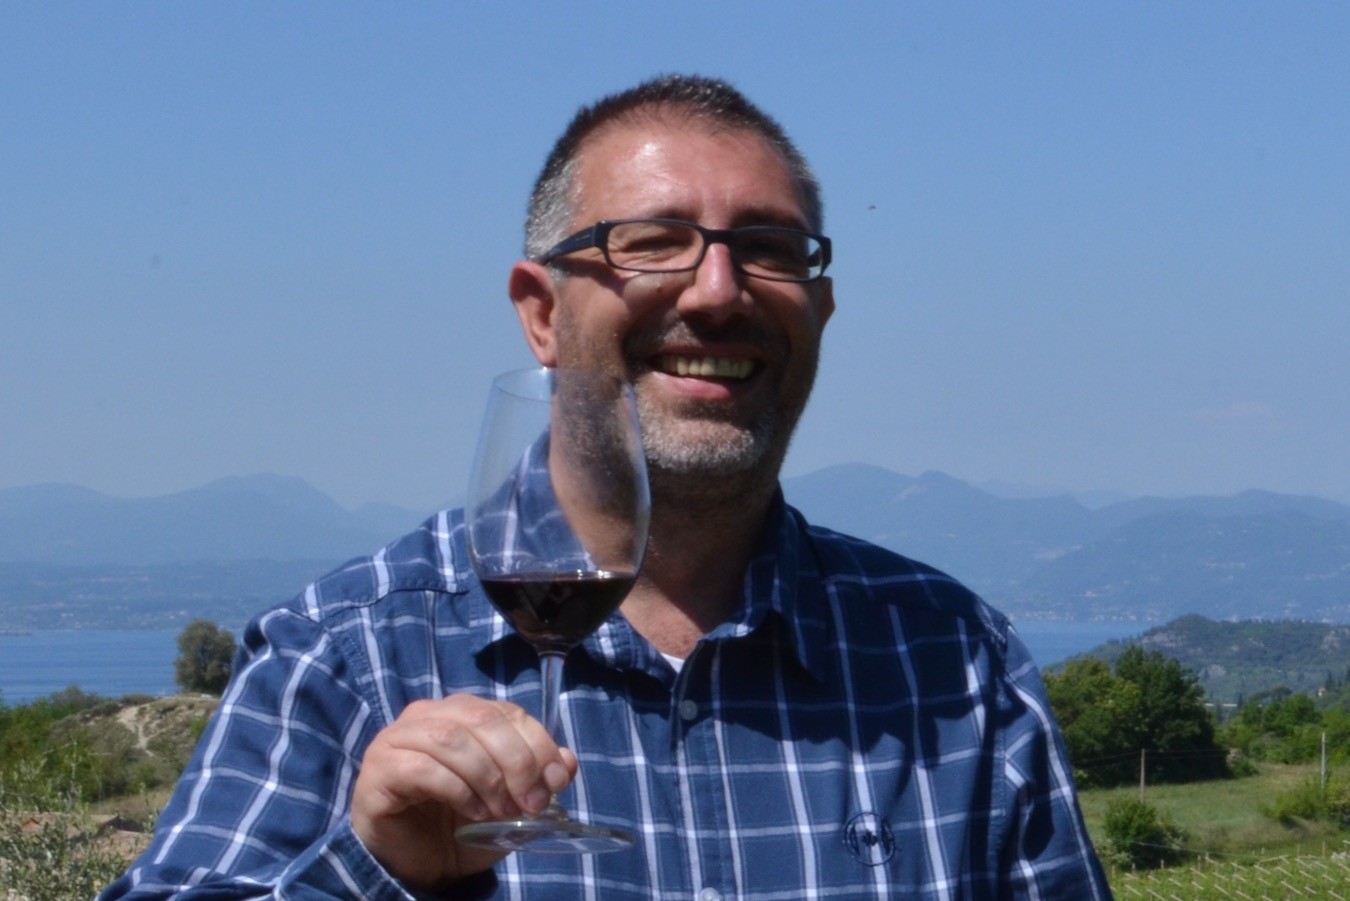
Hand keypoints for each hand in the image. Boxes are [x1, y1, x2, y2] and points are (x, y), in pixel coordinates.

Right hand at [350, 694, 576, 890]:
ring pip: (452, 739)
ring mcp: (398, 738)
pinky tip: (473, 814)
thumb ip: (537, 778)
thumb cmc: (460, 826)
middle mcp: (427, 714)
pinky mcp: (379, 768)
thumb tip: (568, 762)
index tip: (557, 782)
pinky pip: (423, 768)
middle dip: (517, 762)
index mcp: (461, 712)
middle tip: (531, 803)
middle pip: (481, 719)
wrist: (414, 864)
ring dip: (488, 778)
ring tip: (502, 812)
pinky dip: (458, 791)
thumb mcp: (510, 803)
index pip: (507, 712)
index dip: (538, 743)